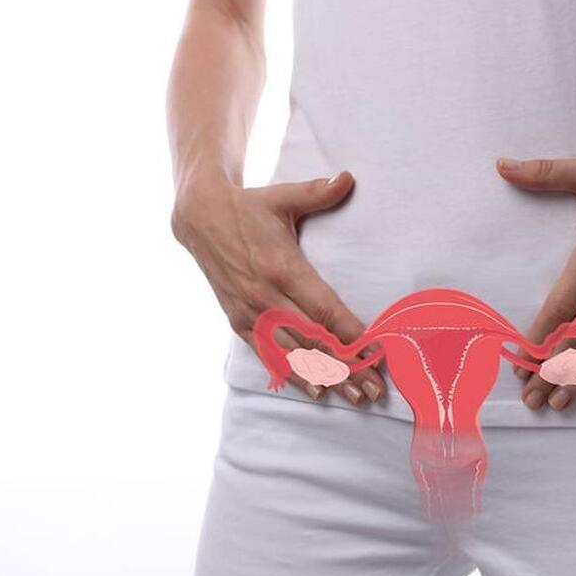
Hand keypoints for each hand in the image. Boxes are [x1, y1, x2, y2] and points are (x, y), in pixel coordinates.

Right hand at [171, 171, 386, 405]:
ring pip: (293, 354)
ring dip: (326, 378)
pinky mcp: (239, 322)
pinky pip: (269, 355)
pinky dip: (293, 374)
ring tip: (355, 397)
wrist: (199, 218)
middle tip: (375, 389)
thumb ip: (317, 192)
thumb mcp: (282, 196)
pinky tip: (317, 392)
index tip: (376, 353)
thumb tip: (348, 178)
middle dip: (347, 367)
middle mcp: (266, 296)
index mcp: (282, 267)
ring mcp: (250, 313)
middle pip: (313, 341)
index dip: (351, 335)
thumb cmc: (249, 207)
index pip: (324, 309)